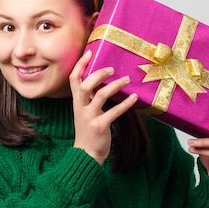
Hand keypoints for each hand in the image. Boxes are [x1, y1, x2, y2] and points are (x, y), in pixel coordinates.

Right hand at [69, 50, 138, 164]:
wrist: (85, 155)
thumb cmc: (88, 131)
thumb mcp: (84, 111)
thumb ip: (90, 97)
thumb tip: (104, 80)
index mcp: (77, 101)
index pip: (74, 78)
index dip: (80, 64)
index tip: (90, 52)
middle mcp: (81, 107)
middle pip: (85, 85)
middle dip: (98, 74)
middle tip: (111, 68)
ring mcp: (89, 117)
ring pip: (100, 96)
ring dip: (114, 86)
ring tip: (126, 80)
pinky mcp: (100, 126)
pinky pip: (114, 112)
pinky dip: (125, 103)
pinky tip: (134, 98)